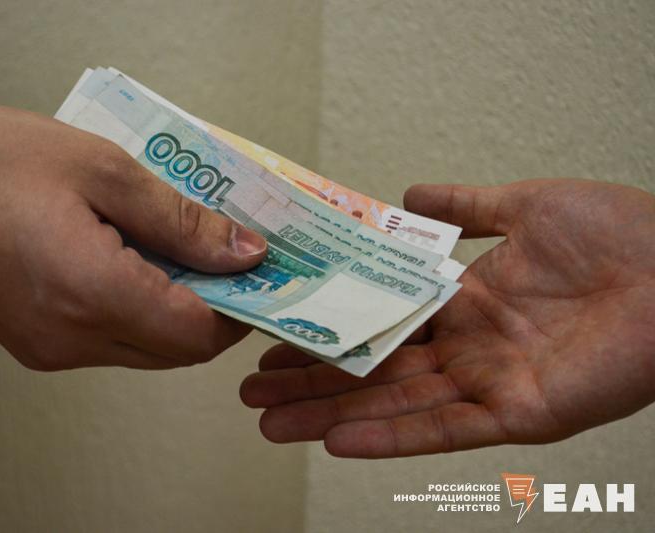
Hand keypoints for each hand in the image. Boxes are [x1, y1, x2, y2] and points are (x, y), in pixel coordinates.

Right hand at [0, 85, 265, 369]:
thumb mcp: (100, 169)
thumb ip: (181, 220)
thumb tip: (243, 252)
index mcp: (90, 294)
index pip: (200, 334)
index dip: (242, 307)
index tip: (259, 272)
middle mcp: (71, 339)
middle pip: (178, 350)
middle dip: (215, 308)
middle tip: (227, 253)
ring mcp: (49, 349)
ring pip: (147, 349)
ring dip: (177, 308)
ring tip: (179, 246)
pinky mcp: (34, 342)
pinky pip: (111, 341)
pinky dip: (139, 309)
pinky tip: (135, 259)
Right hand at [240, 179, 654, 457]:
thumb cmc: (619, 233)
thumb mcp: (526, 204)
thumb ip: (465, 205)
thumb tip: (406, 194)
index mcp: (465, 301)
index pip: (378, 321)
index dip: (328, 331)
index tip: (276, 336)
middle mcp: (468, 347)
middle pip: (372, 371)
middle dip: (310, 382)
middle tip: (250, 392)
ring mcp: (489, 383)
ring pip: (393, 406)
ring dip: (329, 416)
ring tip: (270, 424)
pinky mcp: (519, 414)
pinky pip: (444, 431)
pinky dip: (389, 439)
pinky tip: (334, 441)